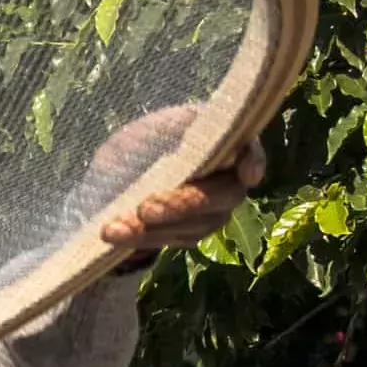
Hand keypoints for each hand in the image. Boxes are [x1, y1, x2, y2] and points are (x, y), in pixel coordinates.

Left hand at [94, 105, 266, 250]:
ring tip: (113, 229)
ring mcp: (215, 210)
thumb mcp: (147, 129)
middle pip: (220, 197)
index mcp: (222, 144)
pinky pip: (174, 239)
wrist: (117, 175)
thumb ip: (168, 128)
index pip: (250, 150)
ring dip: (152, 230)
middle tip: (145, 209)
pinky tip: (115, 235)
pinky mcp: (193, 232)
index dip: (253, 161)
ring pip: (194, 225)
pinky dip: (142, 238)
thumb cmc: (141, 142)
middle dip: (182, 205)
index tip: (246, 174)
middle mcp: (228, 180)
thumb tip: (184, 127)